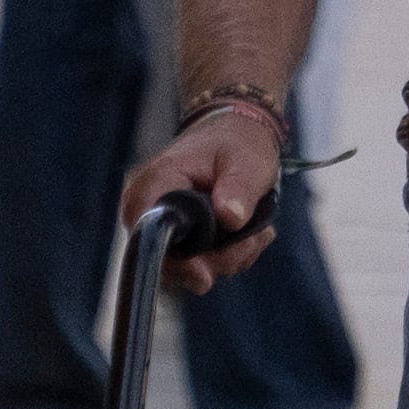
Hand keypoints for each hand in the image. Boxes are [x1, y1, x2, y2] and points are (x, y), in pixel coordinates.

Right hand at [119, 109, 284, 295]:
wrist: (237, 134)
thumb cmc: (237, 142)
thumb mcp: (246, 160)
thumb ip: (238, 188)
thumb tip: (230, 218)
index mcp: (157, 184)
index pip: (149, 235)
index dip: (176, 262)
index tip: (206, 275)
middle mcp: (150, 210)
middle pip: (172, 262)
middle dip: (219, 259)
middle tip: (256, 237)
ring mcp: (164, 227)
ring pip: (193, 267)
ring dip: (233, 255)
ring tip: (258, 228)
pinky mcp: (181, 239)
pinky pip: (205, 264)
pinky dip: (233, 254)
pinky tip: (251, 233)